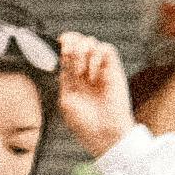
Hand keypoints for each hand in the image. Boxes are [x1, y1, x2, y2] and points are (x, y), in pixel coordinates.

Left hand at [53, 36, 134, 160]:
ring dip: (82, 54)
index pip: (68, 48)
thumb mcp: (66, 100)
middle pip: (80, 40)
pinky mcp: (114, 70)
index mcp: (73, 76)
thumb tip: (63, 56)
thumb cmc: (85, 124)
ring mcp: (101, 69)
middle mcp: (87, 69)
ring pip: (92, 42)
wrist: (104, 134)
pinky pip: (106, 49)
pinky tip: (93, 76)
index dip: (65, 41)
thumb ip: (64, 77)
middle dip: (71, 44)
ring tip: (82, 75)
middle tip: (69, 59)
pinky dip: (96, 58)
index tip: (59, 44)